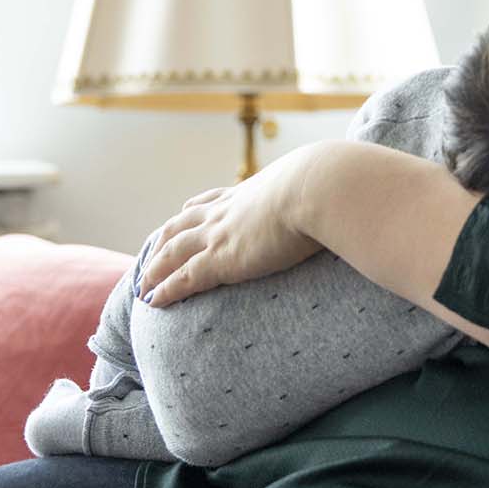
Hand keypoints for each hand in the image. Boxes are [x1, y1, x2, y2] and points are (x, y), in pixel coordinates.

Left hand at [138, 145, 323, 307]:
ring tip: (142, 283)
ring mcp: (220, 233)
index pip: (212, 199)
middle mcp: (227, 211)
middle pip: (181, 224)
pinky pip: (183, 278)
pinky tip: (153, 300)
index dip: (194, 209)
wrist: (320, 188)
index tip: (184, 213)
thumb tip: (345, 196)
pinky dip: (165, 289)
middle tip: (151, 254)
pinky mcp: (221, 259)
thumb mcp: (318, 186)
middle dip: (163, 240)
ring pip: (172, 251)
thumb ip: (321, 195)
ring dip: (154, 267)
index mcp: (249, 193)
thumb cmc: (330, 187)